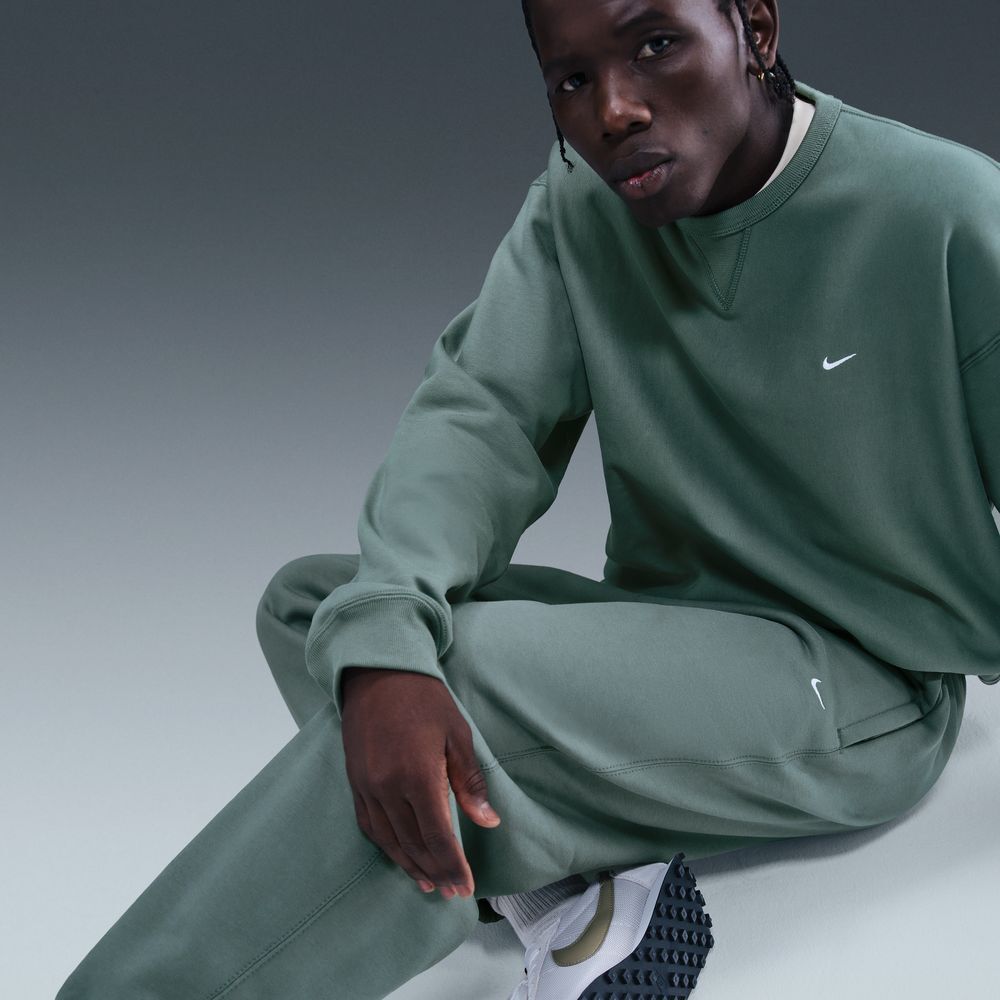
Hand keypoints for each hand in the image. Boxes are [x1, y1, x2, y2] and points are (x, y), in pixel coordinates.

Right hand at [340, 667, 501, 899]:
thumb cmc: (424, 699)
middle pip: (413, 844)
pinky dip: (387, 845)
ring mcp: (367, 786)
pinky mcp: (355, 781)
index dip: (453, 865)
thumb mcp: (457, 734)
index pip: (438, 836)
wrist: (378, 673)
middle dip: (436, 871)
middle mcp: (388, 787)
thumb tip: (488, 821)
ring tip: (429, 882)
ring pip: (389, 840)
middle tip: (453, 891)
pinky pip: (369, 825)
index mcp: (418, 775)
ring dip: (410, 865)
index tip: (466, 885)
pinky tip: (400, 854)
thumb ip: (470, 782)